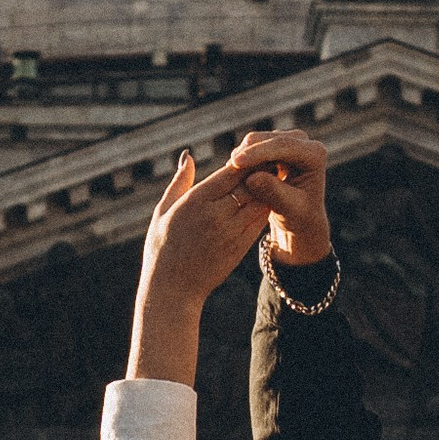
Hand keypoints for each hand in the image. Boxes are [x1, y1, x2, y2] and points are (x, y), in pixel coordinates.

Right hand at [126, 151, 273, 383]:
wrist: (173, 290)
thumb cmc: (162, 248)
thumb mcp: (162, 211)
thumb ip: (179, 182)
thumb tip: (189, 156)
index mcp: (197, 201)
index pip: (231, 171)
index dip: (246, 159)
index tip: (253, 149)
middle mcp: (217, 214)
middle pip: (250, 183)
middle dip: (263, 168)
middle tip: (274, 155)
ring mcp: (231, 231)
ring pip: (259, 200)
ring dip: (270, 185)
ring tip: (277, 172)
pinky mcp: (240, 246)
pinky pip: (260, 219)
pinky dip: (267, 205)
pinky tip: (271, 196)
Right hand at [228, 128, 331, 267]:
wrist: (299, 219)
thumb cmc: (299, 217)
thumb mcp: (289, 210)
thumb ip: (274, 193)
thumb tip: (252, 178)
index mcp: (315, 154)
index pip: (283, 147)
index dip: (257, 153)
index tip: (236, 162)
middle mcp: (304, 142)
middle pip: (268, 138)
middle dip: (247, 152)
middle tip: (228, 169)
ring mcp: (289, 141)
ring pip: (258, 139)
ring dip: (242, 154)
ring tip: (231, 174)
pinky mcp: (275, 145)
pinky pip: (253, 145)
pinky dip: (242, 156)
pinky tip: (235, 172)